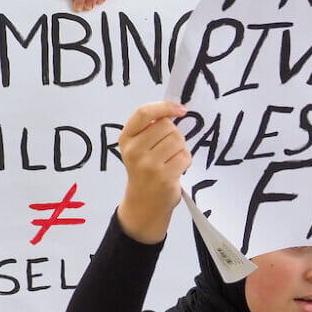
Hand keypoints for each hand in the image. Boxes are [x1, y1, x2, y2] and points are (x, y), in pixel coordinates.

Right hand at [115, 102, 191, 243]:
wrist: (143, 204)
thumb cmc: (145, 170)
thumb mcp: (138, 147)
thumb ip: (151, 128)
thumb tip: (177, 109)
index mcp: (126, 139)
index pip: (144, 113)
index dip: (165, 107)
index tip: (181, 109)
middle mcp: (134, 151)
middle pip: (167, 126)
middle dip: (175, 134)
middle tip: (169, 148)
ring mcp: (148, 165)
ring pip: (178, 140)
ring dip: (181, 148)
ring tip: (172, 159)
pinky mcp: (164, 177)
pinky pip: (185, 157)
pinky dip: (185, 161)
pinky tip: (176, 169)